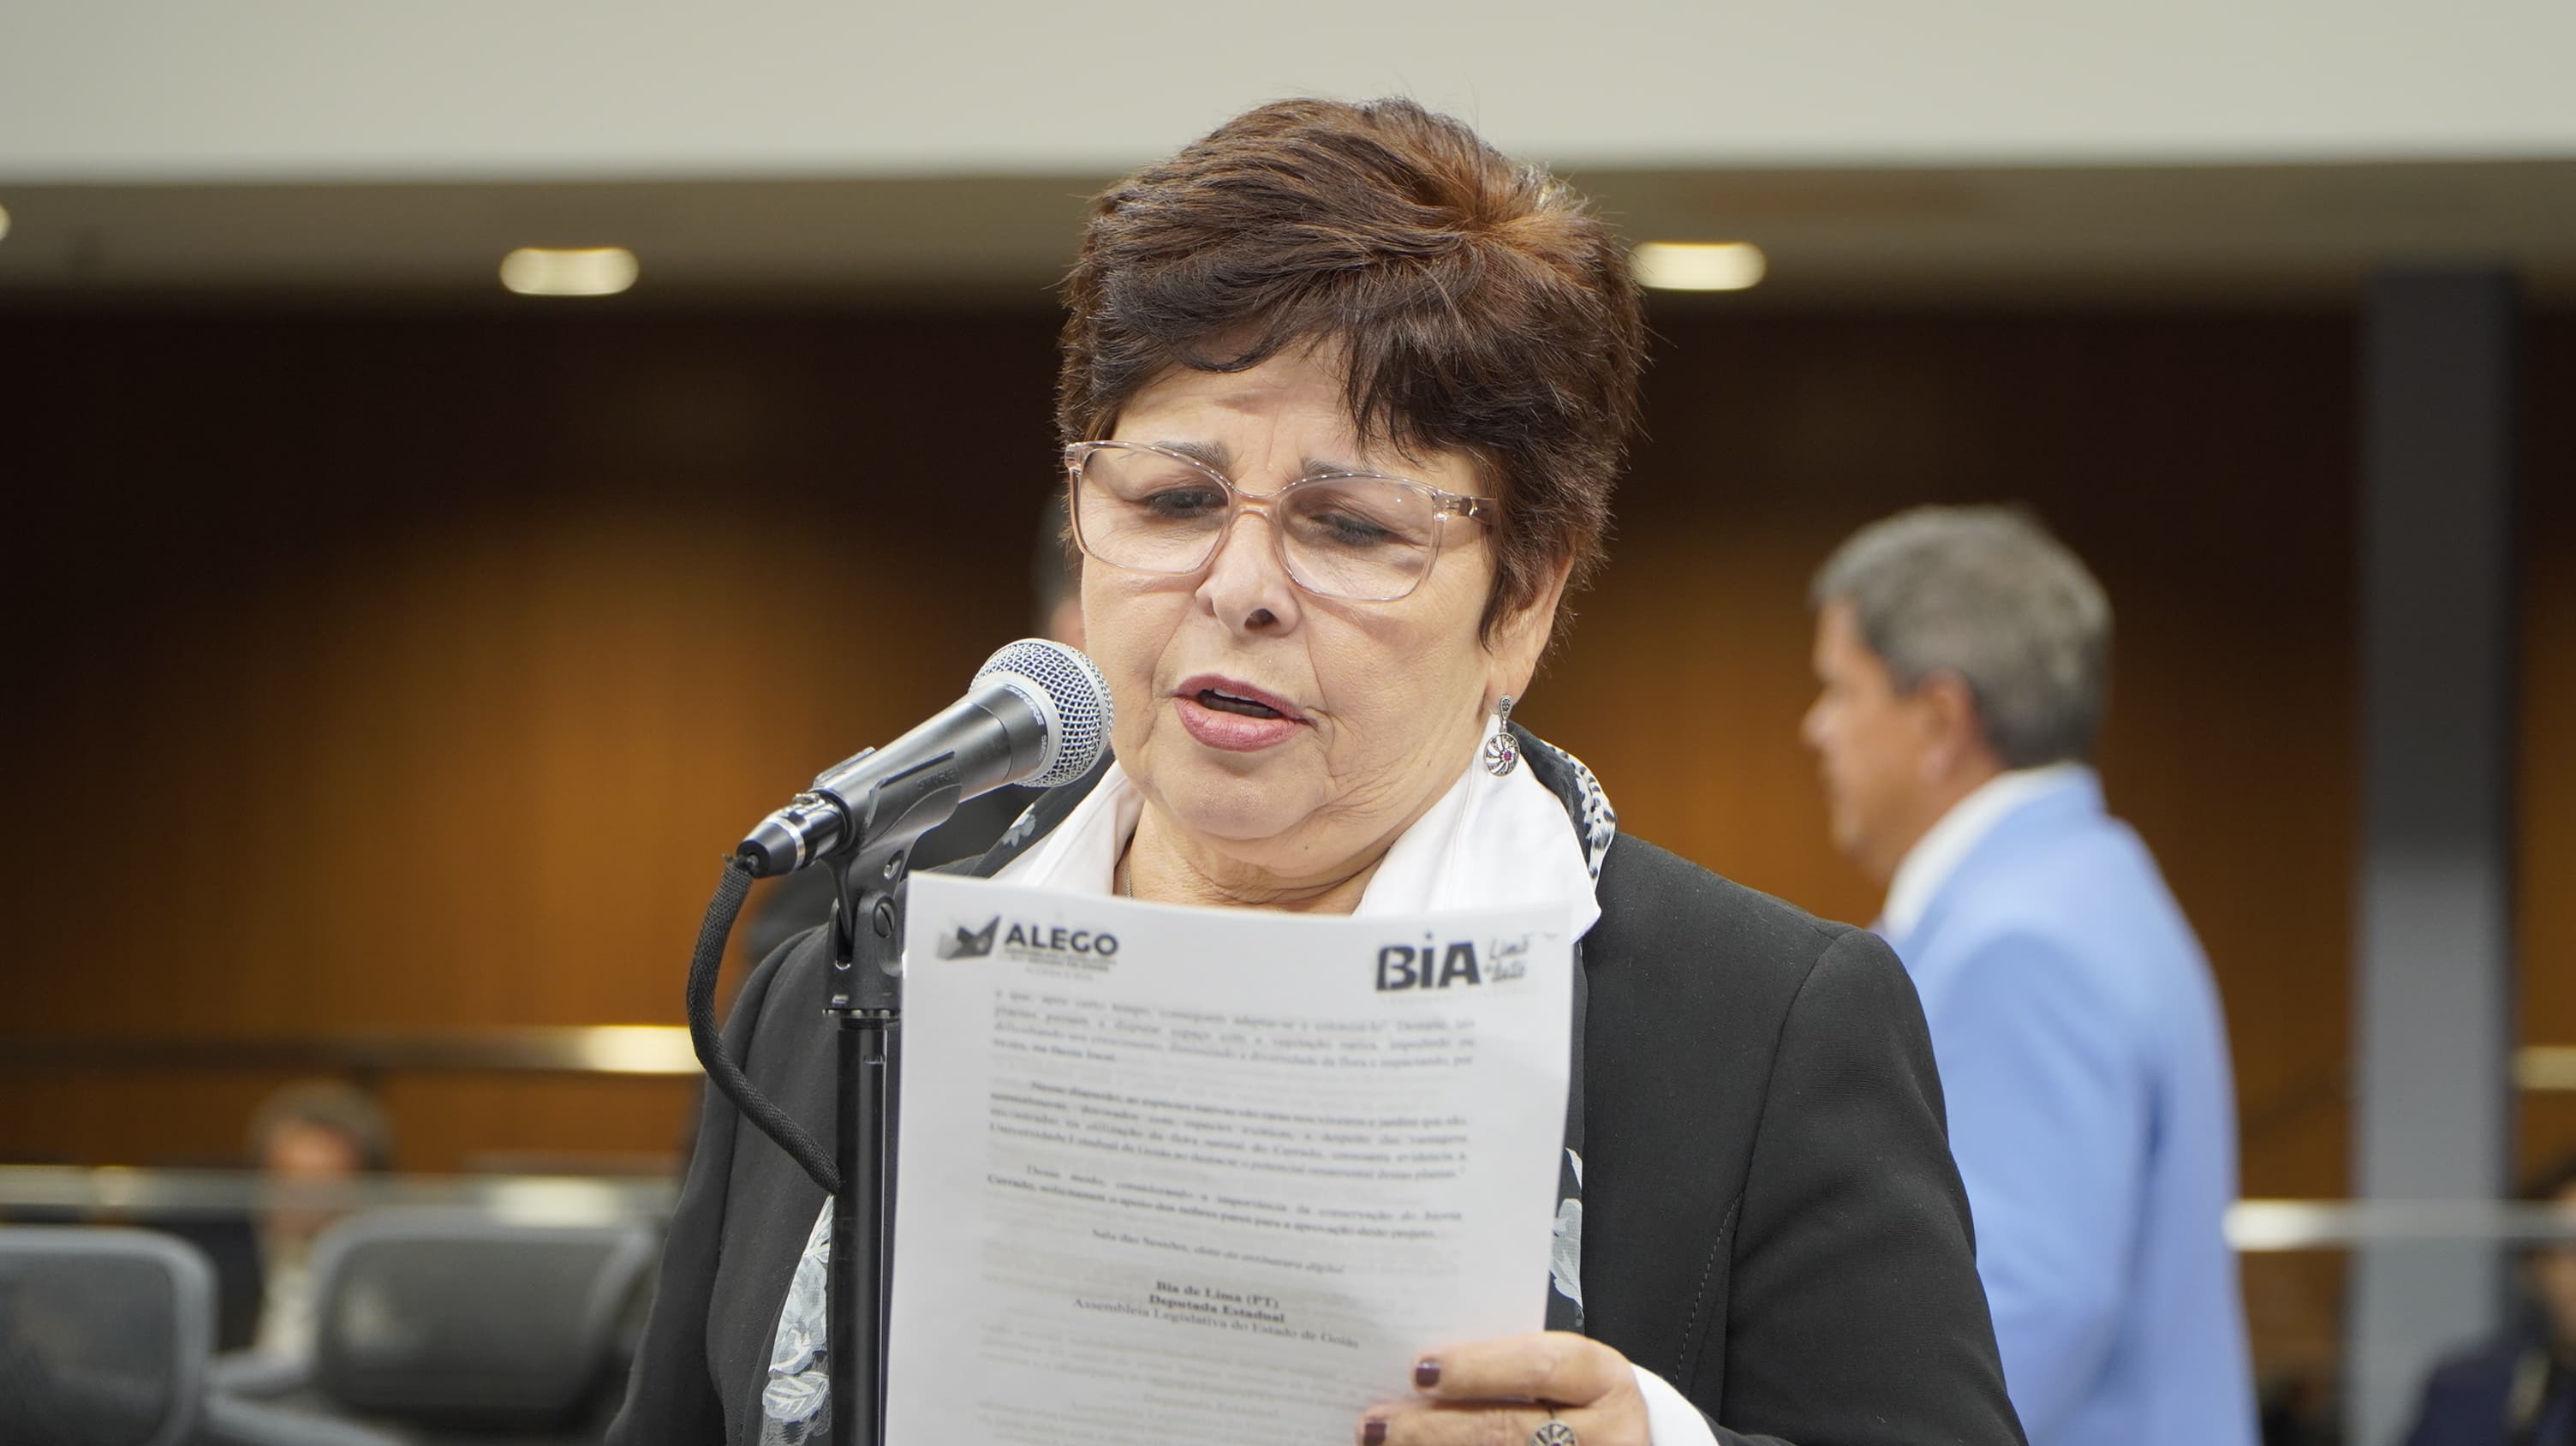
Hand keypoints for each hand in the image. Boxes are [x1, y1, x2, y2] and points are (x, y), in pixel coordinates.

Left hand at [1358, 1331, 1648, 1445]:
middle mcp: (1608, 1434)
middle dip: (1435, 1429)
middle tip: (1377, 1424)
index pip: (1539, 1366)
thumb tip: (1418, 1375)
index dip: (1478, 1368)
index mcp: (1602, 1379)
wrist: (1612, 1443)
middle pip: (1509, 1430)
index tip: (1419, 1371)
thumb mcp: (1558, 1374)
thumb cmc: (1573, 1400)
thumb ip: (1505, 1367)